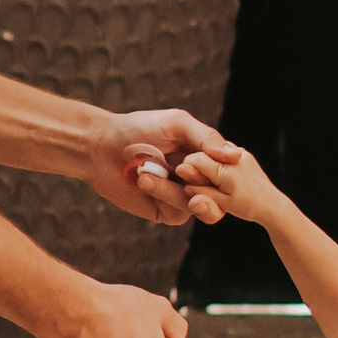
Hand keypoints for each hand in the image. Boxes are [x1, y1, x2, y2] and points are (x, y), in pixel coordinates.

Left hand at [86, 109, 237, 227]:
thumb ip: (207, 138)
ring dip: (177, 190)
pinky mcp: (165, 212)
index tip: (209, 159)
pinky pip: (180, 213)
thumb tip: (236, 156)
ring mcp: (183, 196)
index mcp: (205, 156)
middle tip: (181, 168)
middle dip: (206, 183)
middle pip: (224, 194)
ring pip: (202, 205)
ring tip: (147, 174)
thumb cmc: (139, 128)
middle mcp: (197, 178)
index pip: (231, 170)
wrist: (100, 147)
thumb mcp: (177, 124)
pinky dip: (165, 196)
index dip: (226, 170)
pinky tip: (144, 181)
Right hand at [174, 141, 278, 227]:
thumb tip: (181, 173)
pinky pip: (224, 152)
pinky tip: (219, 173)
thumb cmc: (247, 207)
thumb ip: (200, 189)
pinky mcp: (245, 155)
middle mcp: (234, 157)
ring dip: (207, 161)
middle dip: (196, 165)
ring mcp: (242, 154)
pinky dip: (218, 161)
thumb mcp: (221, 202)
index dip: (186, 168)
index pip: (194, 160)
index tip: (182, 177)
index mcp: (226, 171)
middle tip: (194, 179)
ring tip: (209, 178)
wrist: (274, 205)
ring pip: (214, 152)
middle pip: (204, 154)